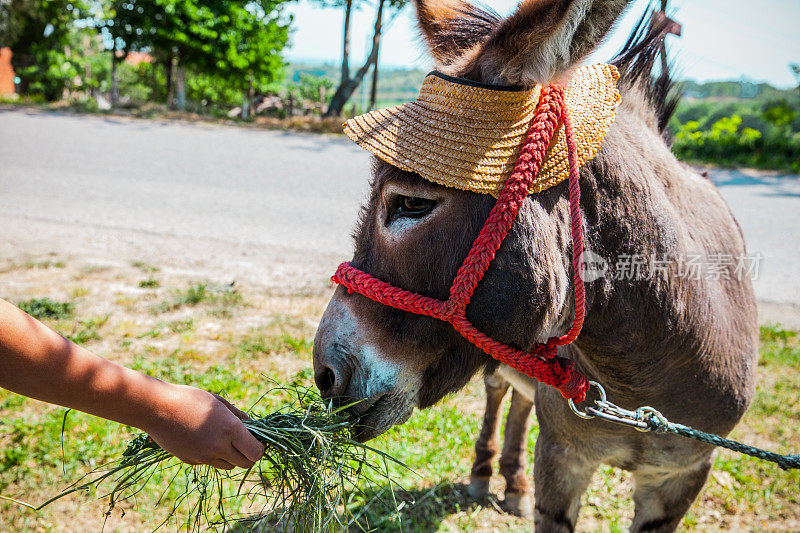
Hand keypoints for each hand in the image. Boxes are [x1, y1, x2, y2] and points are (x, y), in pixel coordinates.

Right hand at [143, 384, 264, 469]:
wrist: (157, 408)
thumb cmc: (190, 399)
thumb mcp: (218, 402)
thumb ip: (238, 415)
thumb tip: (252, 424)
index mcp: (230, 429)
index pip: (255, 452)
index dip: (259, 449)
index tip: (257, 442)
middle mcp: (219, 446)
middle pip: (244, 463)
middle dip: (248, 455)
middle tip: (245, 444)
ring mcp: (204, 457)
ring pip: (228, 466)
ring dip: (231, 457)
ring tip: (224, 441)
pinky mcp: (191, 461)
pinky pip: (210, 463)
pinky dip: (213, 456)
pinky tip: (204, 440)